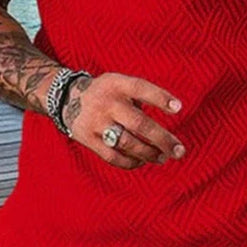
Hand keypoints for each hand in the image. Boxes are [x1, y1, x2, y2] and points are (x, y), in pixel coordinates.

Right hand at [61, 72, 186, 169]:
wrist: (67, 98)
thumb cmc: (107, 93)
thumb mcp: (119, 84)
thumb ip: (139, 99)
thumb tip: (164, 130)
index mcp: (116, 84)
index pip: (141, 88)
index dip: (160, 97)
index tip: (178, 108)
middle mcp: (106, 103)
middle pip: (139, 123)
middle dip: (162, 139)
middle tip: (180, 150)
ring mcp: (96, 122)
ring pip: (128, 143)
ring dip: (149, 153)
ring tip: (163, 157)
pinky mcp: (88, 139)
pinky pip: (113, 157)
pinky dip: (131, 162)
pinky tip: (143, 161)